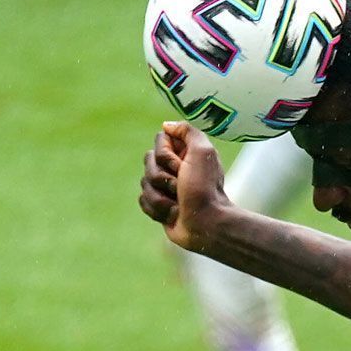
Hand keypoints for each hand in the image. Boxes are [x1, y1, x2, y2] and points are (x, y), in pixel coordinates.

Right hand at [138, 121, 230, 251]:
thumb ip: (188, 132)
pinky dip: (157, 209)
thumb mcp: (203, 152)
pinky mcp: (160, 205)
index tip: (181, 166)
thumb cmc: (205, 189)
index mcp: (186, 153)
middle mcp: (175, 168)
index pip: (158, 141)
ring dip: (161, 196)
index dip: (165, 155)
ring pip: (144, 183)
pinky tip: (172, 214)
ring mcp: (166, 187)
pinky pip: (143, 200)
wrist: (207, 224)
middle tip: (180, 188)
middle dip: (162, 178)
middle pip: (148, 163)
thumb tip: (166, 126)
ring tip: (179, 204)